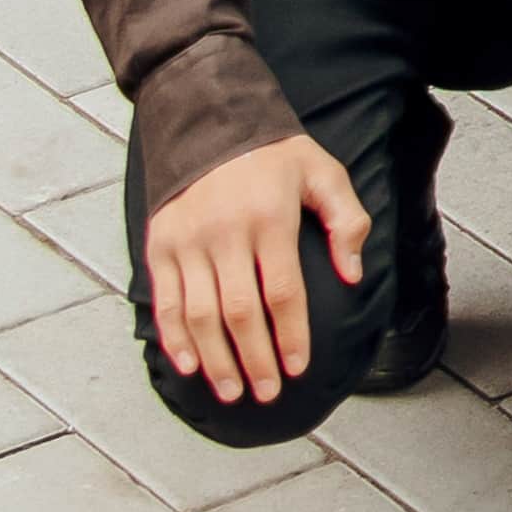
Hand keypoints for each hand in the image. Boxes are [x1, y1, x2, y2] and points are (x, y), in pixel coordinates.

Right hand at [145, 127, 366, 407]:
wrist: (208, 119)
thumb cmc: (273, 153)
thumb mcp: (323, 171)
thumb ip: (346, 220)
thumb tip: (352, 274)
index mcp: (269, 218)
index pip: (282, 292)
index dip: (291, 335)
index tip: (298, 367)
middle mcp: (225, 233)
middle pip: (240, 312)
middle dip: (255, 359)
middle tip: (268, 392)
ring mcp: (187, 241)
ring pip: (200, 315)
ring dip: (216, 359)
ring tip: (232, 390)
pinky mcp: (159, 245)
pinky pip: (164, 301)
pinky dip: (175, 338)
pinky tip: (190, 364)